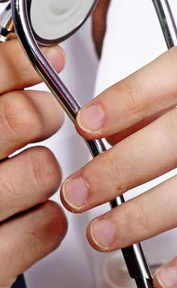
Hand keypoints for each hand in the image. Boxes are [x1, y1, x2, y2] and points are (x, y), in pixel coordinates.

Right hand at [0, 40, 67, 287]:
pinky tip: (20, 228)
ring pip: (44, 171)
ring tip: (15, 190)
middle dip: (40, 117)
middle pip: (23, 119)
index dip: (16, 63)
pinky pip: (50, 225)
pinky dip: (44, 224)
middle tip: (35, 124)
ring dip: (39, 178)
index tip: (38, 60)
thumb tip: (26, 67)